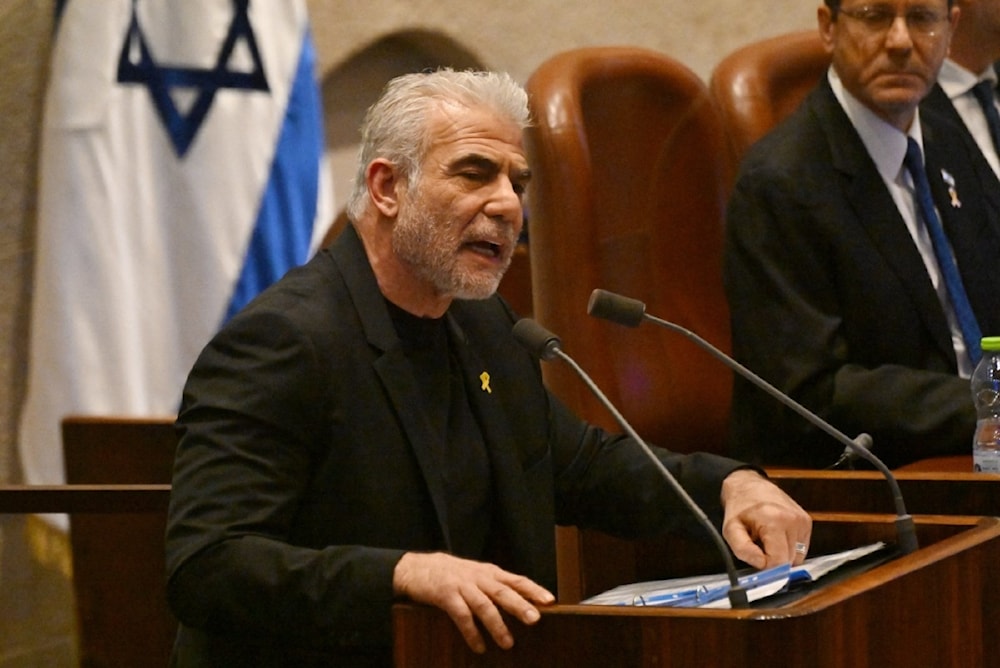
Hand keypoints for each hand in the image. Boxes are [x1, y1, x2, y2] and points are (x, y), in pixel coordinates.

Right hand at [392, 551, 554, 652]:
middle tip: (535, 619)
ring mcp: (462, 586)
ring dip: (497, 625)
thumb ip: (496, 586)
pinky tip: (479, 646)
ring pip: (484, 605)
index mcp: (489, 572)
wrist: (417, 568)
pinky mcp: (446, 596)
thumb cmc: (452, 574)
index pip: (516, 580)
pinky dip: (471, 632)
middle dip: (520, 605)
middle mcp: (479, 578)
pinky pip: (461, 616)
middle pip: (503, 592)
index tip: (550, 600)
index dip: (533, 589)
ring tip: (507, 643)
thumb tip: (523, 603)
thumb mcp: (477, 575)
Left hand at [719, 469, 812, 568]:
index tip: (757, 561)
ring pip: (797, 557)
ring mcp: (802, 520)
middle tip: (759, 546)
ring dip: (781, 554)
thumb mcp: (730, 529)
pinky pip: (801, 548)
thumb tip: (762, 565)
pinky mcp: (807, 521)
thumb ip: (743, 550)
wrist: (748, 485)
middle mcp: (793, 520)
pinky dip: (788, 547)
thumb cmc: (739, 507)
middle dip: (773, 560)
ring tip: (767, 539)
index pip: (779, 562)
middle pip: (789, 561)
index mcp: (775, 521)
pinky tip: (776, 536)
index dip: (767, 567)